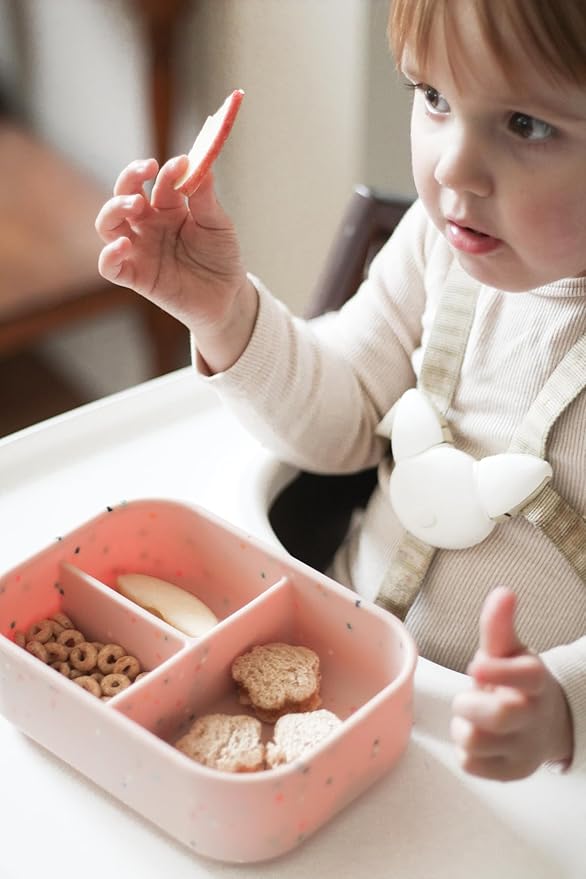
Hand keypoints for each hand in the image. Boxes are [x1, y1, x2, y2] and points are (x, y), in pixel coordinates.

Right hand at [95, 158, 257, 372]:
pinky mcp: (136, 277)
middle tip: (147, 170)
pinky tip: (122, 245)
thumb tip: (201, 164)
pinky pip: (109, 267)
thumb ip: (206, 199)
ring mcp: (140, 250)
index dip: (166, 171)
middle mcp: (148, 226)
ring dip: (114, 208)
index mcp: (167, 208)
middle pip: (124, 195)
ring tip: (135, 203)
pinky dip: (108, 255)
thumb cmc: (221, 258)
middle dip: (130, 178)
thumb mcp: (218, 225)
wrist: (227, 296)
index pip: (156, 182)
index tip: (182, 163)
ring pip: (108, 224)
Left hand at [450, 586, 573, 780]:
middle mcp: (535, 715)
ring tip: (473, 719)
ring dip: (463, 727)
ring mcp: (525, 747)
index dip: (500, 672)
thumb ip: (499, 625)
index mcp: (535, 680)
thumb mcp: (507, 650)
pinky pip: (471, 765)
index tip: (475, 666)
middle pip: (499, 716)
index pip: (527, 676)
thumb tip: (503, 591)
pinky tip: (479, 739)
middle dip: (468, 705)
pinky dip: (466, 752)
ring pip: (475, 742)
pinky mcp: (512, 772)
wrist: (544, 724)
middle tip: (468, 698)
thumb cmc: (514, 681)